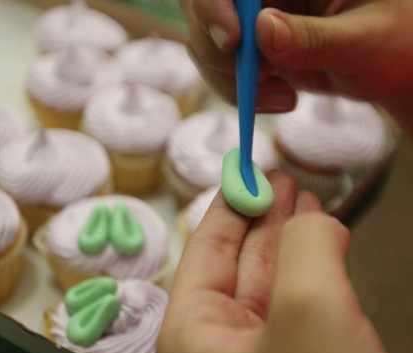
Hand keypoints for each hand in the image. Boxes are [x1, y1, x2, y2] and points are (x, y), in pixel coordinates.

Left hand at [156, 171, 401, 352]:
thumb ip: (305, 247)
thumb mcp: (309, 312)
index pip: (205, 249)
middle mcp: (218, 345)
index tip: (249, 169)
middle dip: (264, 218)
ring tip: (308, 199)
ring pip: (271, 281)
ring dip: (291, 238)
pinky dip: (313, 270)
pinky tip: (325, 243)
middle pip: (238, 261)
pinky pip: (298, 305)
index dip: (229, 205)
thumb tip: (310, 217)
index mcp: (193, 333)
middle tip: (284, 178)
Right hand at [182, 0, 412, 127]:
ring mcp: (256, 15)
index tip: (233, 39)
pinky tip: (279, 97)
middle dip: (220, 50)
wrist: (395, 67)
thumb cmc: (399, 44)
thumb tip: (261, 30)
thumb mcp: (365, 41)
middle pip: (203, 6)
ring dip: (231, 79)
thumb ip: (315, 38)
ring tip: (282, 98)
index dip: (215, 3)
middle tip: (259, 80)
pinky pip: (220, 67)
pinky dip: (239, 92)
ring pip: (206, 41)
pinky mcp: (252, 45)